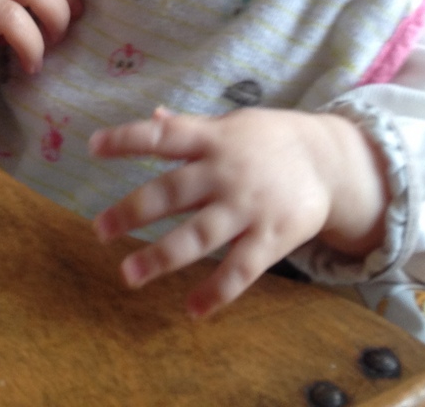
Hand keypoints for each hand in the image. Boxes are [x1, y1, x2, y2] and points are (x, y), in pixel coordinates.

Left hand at [90, 107, 387, 317]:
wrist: (330, 161)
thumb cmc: (267, 141)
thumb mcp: (231, 124)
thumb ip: (190, 127)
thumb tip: (152, 115)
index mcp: (212, 139)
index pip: (163, 136)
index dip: (128, 139)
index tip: (94, 147)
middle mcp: (226, 172)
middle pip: (173, 192)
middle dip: (134, 211)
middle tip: (100, 230)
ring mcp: (248, 207)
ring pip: (199, 237)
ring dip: (162, 257)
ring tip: (129, 275)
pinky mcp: (271, 238)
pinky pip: (240, 270)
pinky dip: (216, 292)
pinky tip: (192, 310)